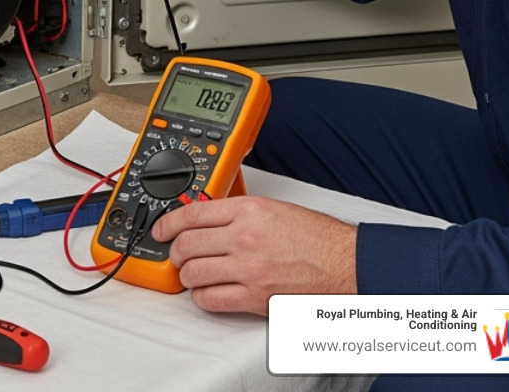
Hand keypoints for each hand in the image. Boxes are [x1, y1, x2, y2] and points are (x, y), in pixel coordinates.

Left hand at [148, 196, 357, 314]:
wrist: (347, 264)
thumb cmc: (317, 238)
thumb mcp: (273, 210)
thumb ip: (237, 212)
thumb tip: (205, 219)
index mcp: (248, 210)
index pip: (191, 214)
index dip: (167, 223)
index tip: (160, 230)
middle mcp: (244, 237)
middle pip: (185, 244)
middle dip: (174, 251)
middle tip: (176, 254)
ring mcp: (248, 269)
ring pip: (193, 272)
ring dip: (187, 275)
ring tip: (193, 273)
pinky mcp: (254, 297)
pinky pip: (210, 299)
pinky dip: (201, 297)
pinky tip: (207, 292)